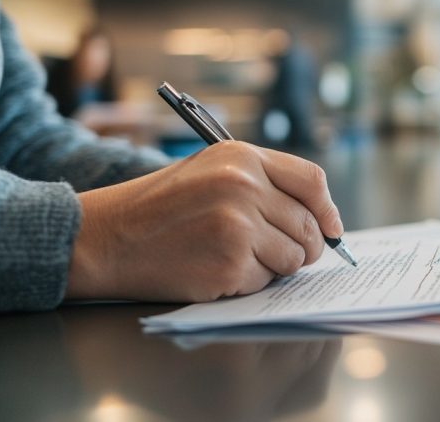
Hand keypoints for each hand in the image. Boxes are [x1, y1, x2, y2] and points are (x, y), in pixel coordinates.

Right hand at [65, 141, 342, 301]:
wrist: (107, 236)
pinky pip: (266, 280)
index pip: (312, 181)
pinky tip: (217, 269)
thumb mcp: (210, 170)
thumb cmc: (159, 206)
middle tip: (284, 254)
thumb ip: (262, 183)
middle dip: (305, 245)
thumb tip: (317, 217)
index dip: (327, 209)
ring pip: (294, 256)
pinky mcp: (230, 263)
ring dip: (275, 265)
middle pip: (309, 224)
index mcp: (243, 157)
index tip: (332, 229)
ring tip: (236, 256)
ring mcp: (239, 226)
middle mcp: (245, 186)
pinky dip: (249, 282)